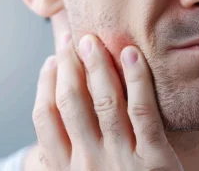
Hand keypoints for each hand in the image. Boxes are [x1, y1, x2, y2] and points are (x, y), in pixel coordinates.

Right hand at [30, 33, 182, 170]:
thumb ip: (66, 147)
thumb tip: (53, 106)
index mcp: (63, 167)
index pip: (44, 116)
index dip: (44, 83)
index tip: (51, 60)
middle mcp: (87, 162)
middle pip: (71, 101)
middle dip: (68, 64)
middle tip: (69, 40)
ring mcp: (120, 160)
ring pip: (104, 101)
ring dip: (97, 64)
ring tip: (92, 41)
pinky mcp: (155, 160)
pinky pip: (142, 111)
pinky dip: (137, 79)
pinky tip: (131, 55)